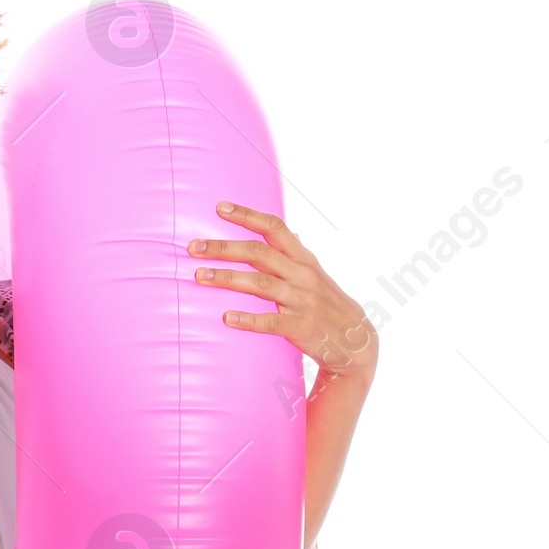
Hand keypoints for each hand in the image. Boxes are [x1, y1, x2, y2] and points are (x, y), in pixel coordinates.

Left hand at [188, 203, 376, 391]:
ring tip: (199, 276)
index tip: (220, 207)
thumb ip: (296, 256)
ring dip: (227, 278)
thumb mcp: (315, 275)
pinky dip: (248, 320)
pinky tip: (226, 317)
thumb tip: (287, 231)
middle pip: (259, 253)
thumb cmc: (326, 305)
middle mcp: (302, 275)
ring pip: (261, 283)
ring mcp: (302, 301)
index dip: (248, 215)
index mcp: (303, 259)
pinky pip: (271, 322)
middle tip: (193, 247)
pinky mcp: (301, 328)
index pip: (274, 228)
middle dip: (224, 247)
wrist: (356, 341)